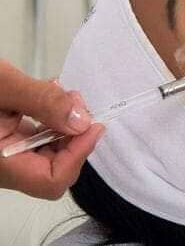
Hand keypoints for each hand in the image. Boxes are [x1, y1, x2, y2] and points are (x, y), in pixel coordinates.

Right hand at [0, 60, 103, 198]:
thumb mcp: (3, 85)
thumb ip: (43, 102)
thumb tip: (81, 120)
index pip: (51, 181)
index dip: (78, 154)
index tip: (93, 125)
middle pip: (53, 168)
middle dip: (74, 136)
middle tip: (79, 104)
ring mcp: (0, 154)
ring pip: (46, 152)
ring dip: (63, 125)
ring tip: (64, 96)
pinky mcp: (0, 139)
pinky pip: (33, 138)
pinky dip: (48, 119)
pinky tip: (50, 96)